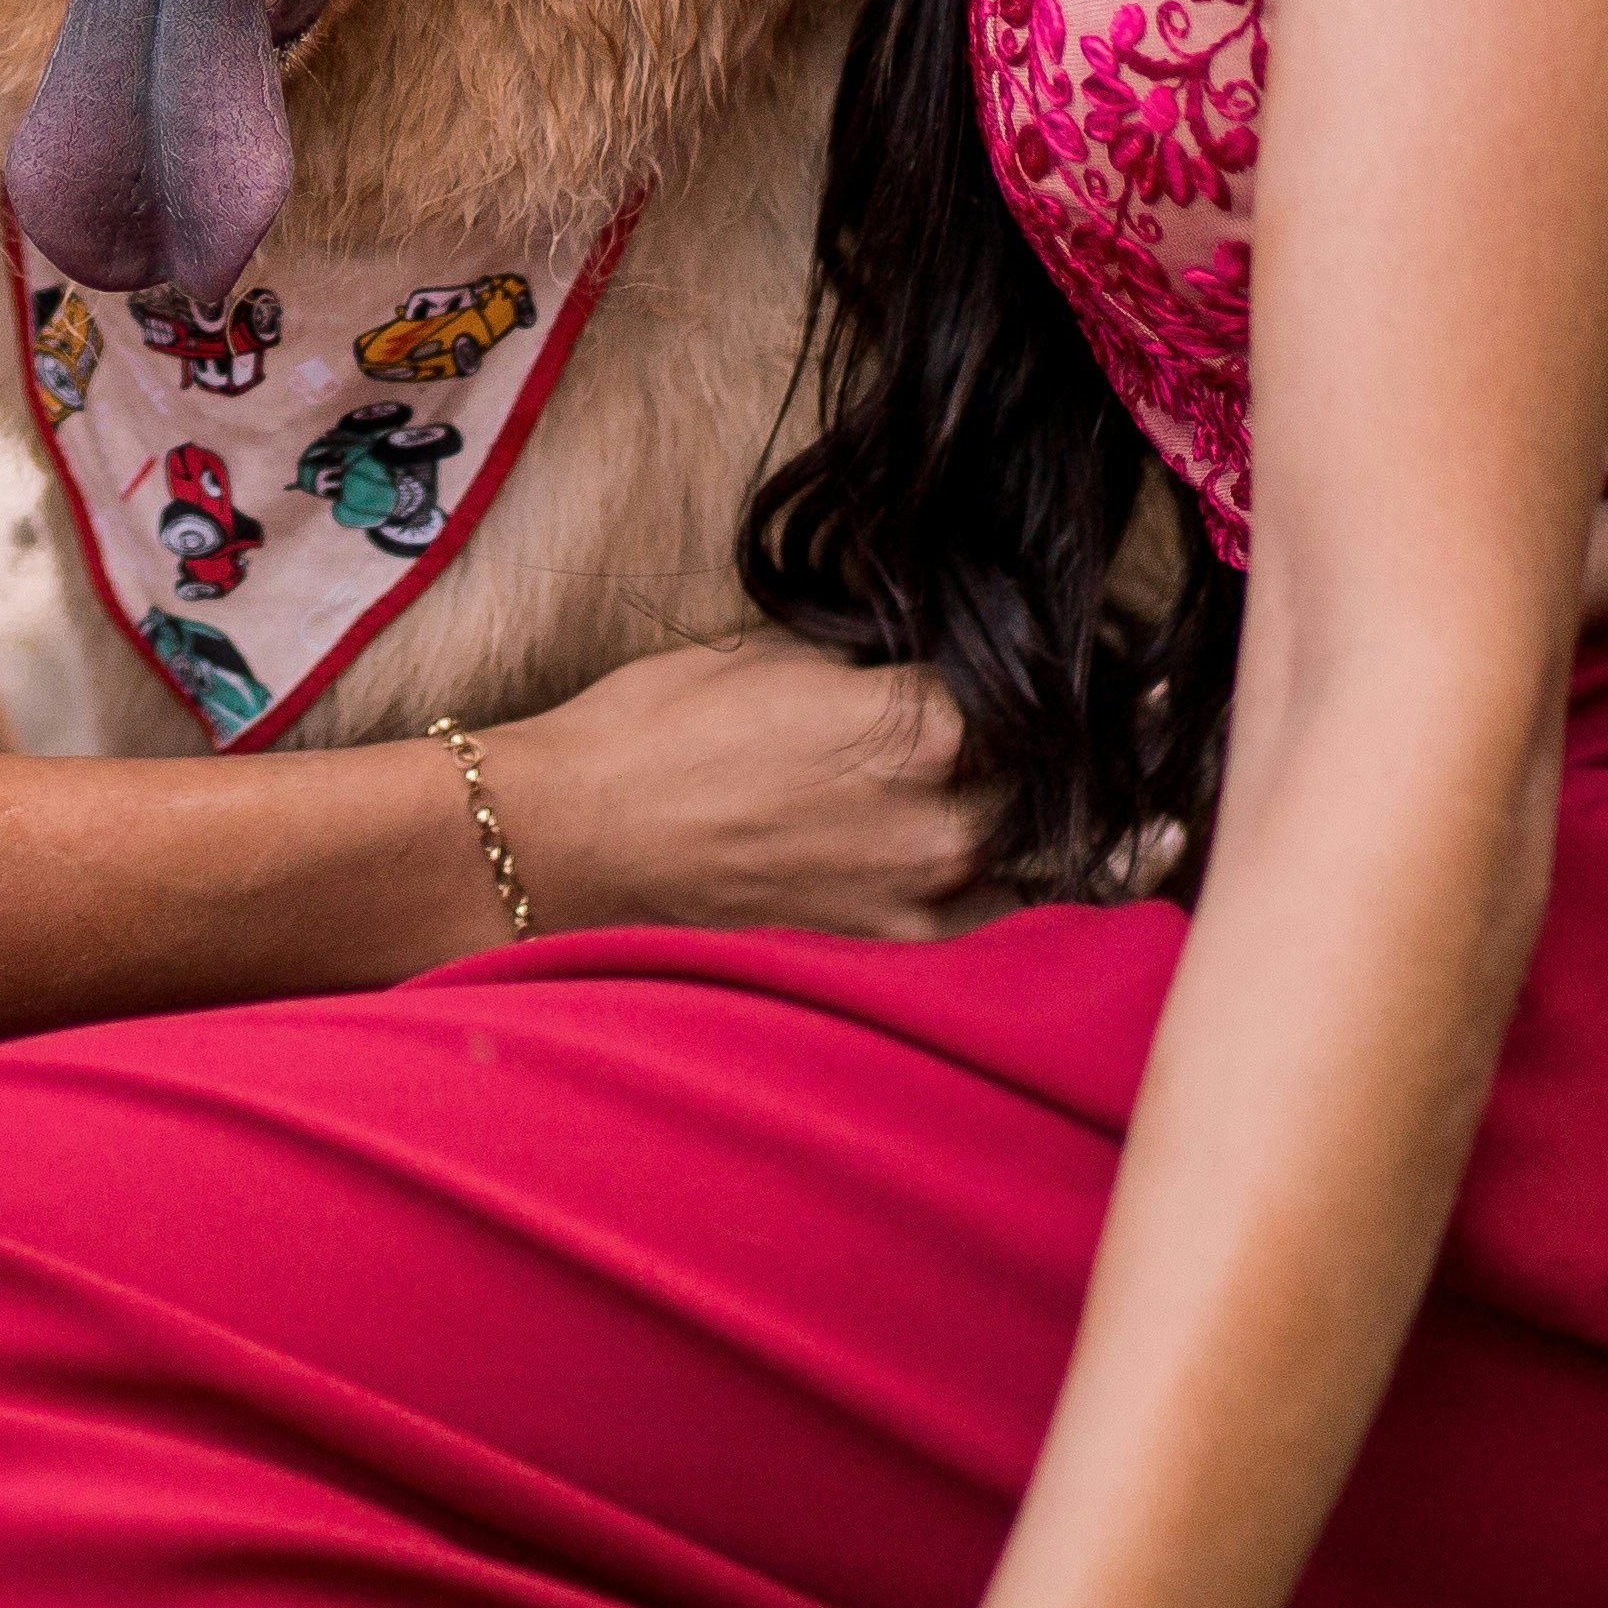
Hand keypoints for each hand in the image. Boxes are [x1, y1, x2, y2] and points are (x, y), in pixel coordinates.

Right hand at [470, 634, 992, 942]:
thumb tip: (911, 673)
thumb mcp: (774, 657)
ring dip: (999, 832)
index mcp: (926, 723)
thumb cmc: (657, 730)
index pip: (1020, 696)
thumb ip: (869, 674)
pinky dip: (970, 899)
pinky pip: (970, 925)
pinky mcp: (878, 950)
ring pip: (1014, 859)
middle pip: (1035, 783)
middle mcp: (942, 817)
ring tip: (968, 809)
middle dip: (1012, 759)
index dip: (1007, 682)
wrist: (572, 835)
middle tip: (983, 743)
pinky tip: (939, 870)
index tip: (1006, 677)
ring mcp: (916, 896)